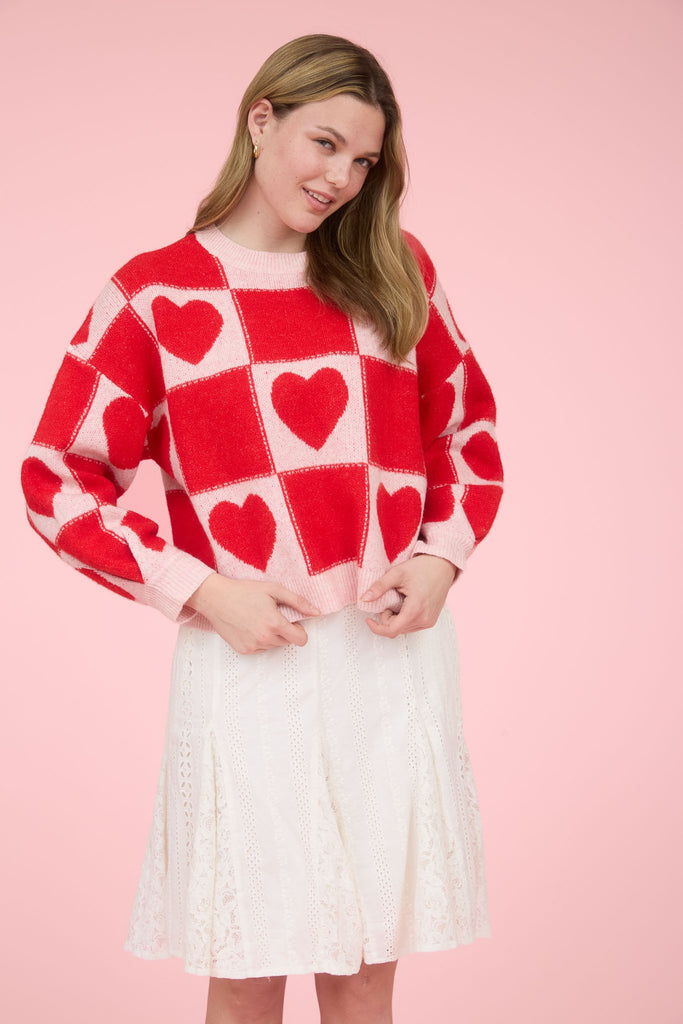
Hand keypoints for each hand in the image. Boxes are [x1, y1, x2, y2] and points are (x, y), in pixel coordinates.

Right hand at [185, 573, 320, 653]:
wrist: (215, 599)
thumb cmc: (245, 591)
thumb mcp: (274, 590)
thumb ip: (298, 602)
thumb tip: (317, 612)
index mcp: (275, 623)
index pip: (301, 640)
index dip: (300, 630)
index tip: (292, 622)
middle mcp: (265, 638)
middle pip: (287, 641)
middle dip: (284, 631)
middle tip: (270, 615)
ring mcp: (253, 646)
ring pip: (274, 645)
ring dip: (271, 635)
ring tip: (258, 619)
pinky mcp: (244, 650)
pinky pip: (260, 649)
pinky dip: (259, 640)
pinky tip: (249, 626)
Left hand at [360, 554, 459, 637]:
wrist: (442, 565)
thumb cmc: (421, 567)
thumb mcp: (396, 574)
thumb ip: (379, 587)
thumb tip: (363, 599)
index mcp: (415, 609)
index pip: (391, 630)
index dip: (377, 628)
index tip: (368, 619)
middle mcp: (424, 619)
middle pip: (396, 630)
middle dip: (387, 619)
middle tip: (389, 601)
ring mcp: (429, 621)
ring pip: (403, 629)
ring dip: (395, 619)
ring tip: (399, 601)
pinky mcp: (431, 621)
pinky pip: (412, 626)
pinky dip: (404, 619)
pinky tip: (406, 605)